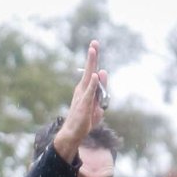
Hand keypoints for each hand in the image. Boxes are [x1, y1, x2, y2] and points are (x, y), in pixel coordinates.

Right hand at [53, 39, 108, 160]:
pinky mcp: (84, 104)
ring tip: (93, 50)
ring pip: (89, 77)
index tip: (95, 46)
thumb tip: (102, 74)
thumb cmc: (85, 121)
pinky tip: (95, 75)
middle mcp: (82, 89)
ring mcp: (82, 95)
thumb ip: (101, 91)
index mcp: (86, 89)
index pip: (92, 72)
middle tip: (94, 42)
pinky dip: (92, 83)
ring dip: (92, 63)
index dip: (94, 60)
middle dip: (92, 56)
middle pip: (89, 70)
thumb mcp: (97, 106)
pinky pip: (90, 92)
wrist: (73, 134)